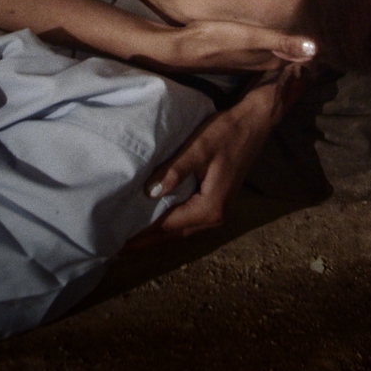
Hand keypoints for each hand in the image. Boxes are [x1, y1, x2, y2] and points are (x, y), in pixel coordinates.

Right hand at [123, 17, 314, 72]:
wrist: (181, 49)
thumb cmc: (217, 40)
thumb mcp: (251, 38)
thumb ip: (282, 42)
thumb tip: (315, 49)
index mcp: (269, 60)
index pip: (300, 56)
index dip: (314, 47)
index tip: (333, 37)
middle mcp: (261, 62)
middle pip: (290, 54)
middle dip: (304, 46)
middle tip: (324, 28)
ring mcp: (248, 59)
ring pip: (277, 52)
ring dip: (289, 43)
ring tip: (304, 29)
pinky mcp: (237, 53)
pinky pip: (263, 48)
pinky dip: (273, 42)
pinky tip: (272, 32)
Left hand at [125, 68, 303, 249]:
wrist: (253, 122)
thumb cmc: (225, 133)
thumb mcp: (198, 149)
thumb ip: (174, 171)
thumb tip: (150, 193)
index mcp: (210, 207)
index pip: (169, 226)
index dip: (142, 236)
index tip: (118, 244)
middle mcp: (215, 215)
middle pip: (174, 233)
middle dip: (146, 241)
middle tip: (116, 247)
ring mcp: (218, 210)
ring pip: (181, 228)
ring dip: (157, 234)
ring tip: (130, 238)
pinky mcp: (216, 201)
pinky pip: (188, 219)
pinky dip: (169, 223)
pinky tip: (154, 221)